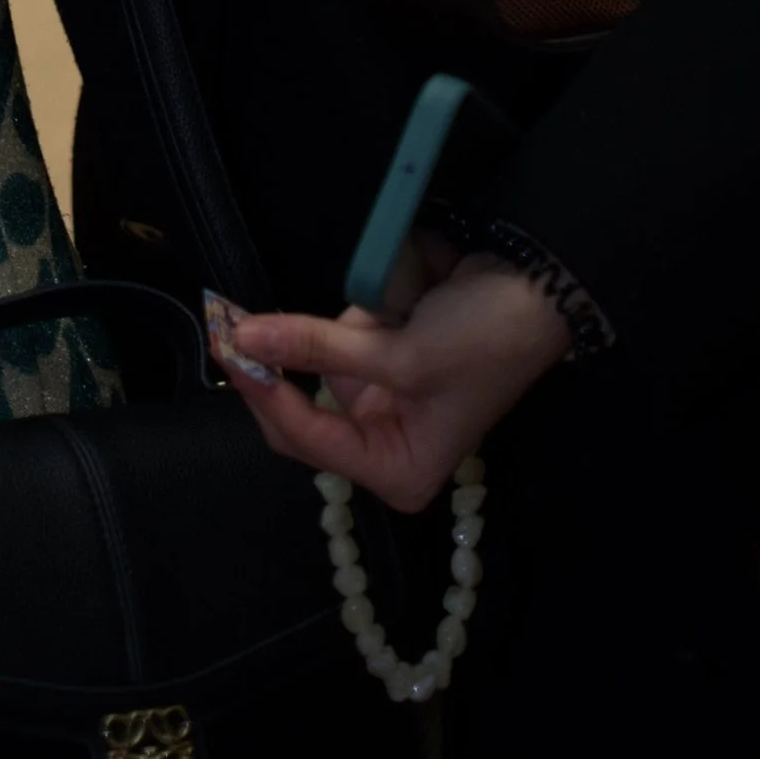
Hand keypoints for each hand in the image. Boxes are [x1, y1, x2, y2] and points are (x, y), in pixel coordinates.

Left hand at [216, 257, 569, 510]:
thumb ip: (319, 347)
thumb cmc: (481, 339)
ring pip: (306, 376)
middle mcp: (383, 448)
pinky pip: (329, 346)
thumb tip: (245, 336)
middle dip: (268, 371)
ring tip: (316, 314)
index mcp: (397, 471)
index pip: (307, 440)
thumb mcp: (401, 352)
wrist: (533, 288)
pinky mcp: (377, 366)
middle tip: (226, 320)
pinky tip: (360, 309)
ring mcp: (378, 405)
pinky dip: (328, 324)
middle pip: (297, 417)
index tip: (230, 344)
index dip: (265, 393)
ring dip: (304, 341)